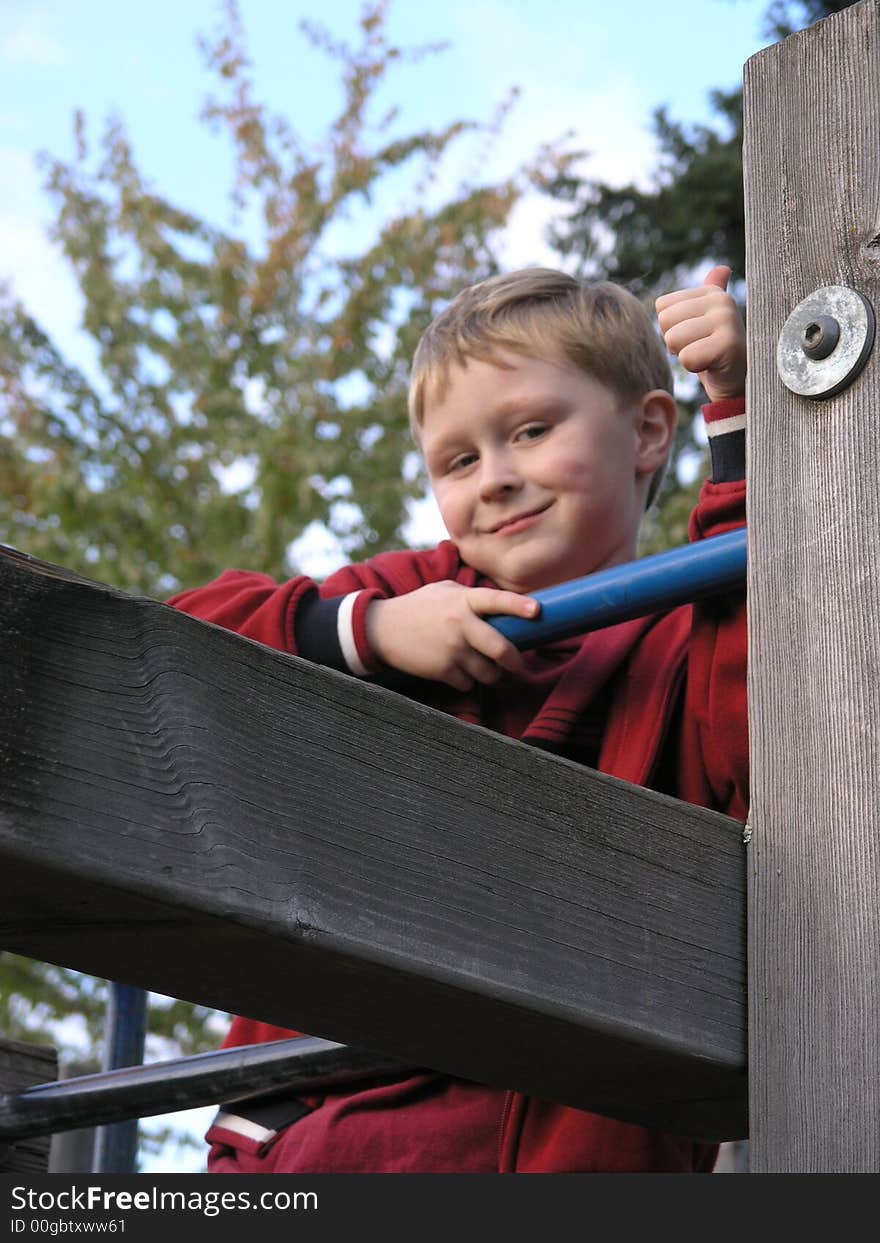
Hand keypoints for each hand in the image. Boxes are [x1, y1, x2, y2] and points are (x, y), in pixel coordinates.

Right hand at [364, 581, 538, 691]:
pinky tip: (458, 671)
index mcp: (463, 601)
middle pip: (500, 648)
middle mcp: (459, 624)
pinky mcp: (441, 670)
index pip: (496, 601)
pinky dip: (467, 682)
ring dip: (489, 674)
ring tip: (481, 667)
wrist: (382, 629)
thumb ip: (472, 596)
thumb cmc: (419, 607)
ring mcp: (451, 649)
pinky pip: (468, 684)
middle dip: (514, 661)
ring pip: (487, 672)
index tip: (537, 611)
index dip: (518, 606)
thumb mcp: (445, 591)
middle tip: (516, 664)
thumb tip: (505, 606)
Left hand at [655, 265, 745, 402]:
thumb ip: (710, 294)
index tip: (696, 337)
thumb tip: (722, 269)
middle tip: (700, 349)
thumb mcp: (707, 322)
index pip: (662, 307)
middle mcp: (722, 300)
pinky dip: (695, 367)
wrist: (738, 383)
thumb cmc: (716, 353)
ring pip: (673, 338)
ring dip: (685, 355)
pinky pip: (687, 357)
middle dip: (676, 343)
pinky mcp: (728, 344)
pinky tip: (712, 365)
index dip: (672, 328)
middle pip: (665, 321)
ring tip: (706, 356)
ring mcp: (727, 320)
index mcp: (712, 292)